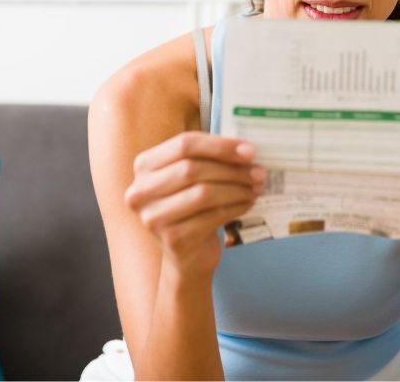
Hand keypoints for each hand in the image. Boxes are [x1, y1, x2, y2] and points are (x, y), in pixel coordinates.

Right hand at [124, 131, 265, 278]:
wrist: (187, 255)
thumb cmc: (191, 207)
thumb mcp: (191, 177)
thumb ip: (209, 158)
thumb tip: (245, 149)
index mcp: (144, 166)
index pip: (184, 144)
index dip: (220, 145)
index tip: (249, 150)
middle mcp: (140, 191)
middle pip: (192, 168)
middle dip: (231, 169)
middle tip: (258, 172)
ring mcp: (153, 217)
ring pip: (203, 193)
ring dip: (236, 188)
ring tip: (255, 187)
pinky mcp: (171, 239)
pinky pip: (211, 217)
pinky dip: (234, 208)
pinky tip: (247, 204)